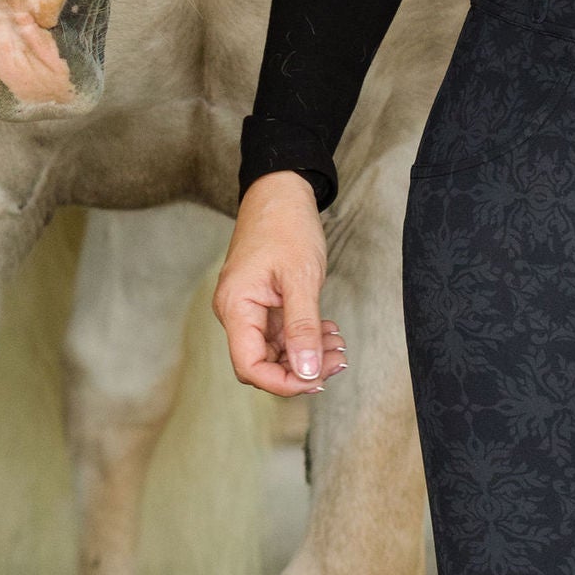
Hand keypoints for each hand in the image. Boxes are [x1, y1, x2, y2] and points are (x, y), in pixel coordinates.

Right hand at [213, 171, 346, 397]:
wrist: (281, 192)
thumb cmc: (287, 226)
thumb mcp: (301, 279)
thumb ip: (303, 329)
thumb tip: (308, 372)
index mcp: (236, 307)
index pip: (250, 367)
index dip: (283, 382)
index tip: (318, 379)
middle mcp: (235, 312)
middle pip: (262, 364)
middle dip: (301, 369)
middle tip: (339, 358)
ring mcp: (248, 308)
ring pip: (274, 351)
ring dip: (307, 354)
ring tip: (339, 344)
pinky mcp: (261, 303)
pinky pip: (280, 334)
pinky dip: (304, 338)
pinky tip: (328, 331)